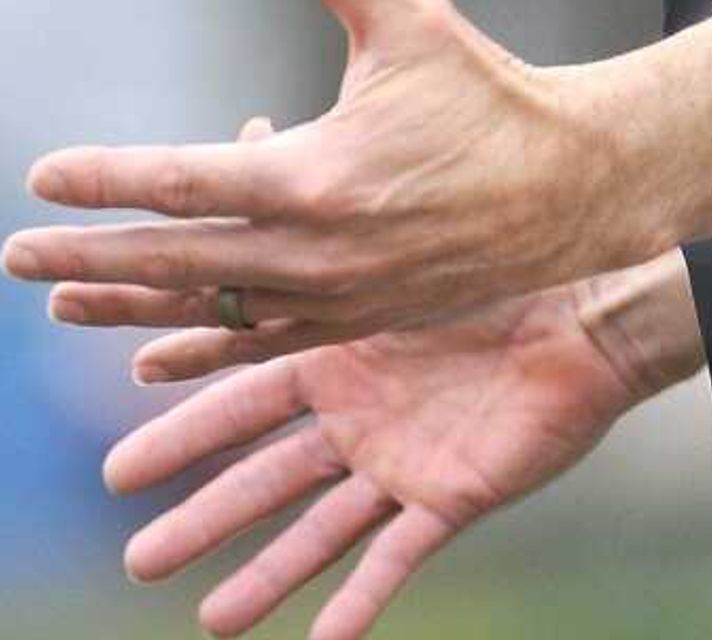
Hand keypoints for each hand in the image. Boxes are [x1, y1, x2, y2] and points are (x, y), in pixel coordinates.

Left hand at [1, 0, 649, 361]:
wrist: (572, 190)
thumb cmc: (490, 96)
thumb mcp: (412, 19)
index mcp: (316, 176)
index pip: (182, 180)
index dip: (105, 179)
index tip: (42, 177)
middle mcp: (313, 251)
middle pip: (173, 261)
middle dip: (86, 259)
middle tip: (12, 257)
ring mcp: (331, 298)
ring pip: (205, 311)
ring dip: (126, 308)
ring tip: (58, 304)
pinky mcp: (354, 322)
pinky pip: (254, 341)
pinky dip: (195, 345)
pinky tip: (147, 352)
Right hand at [106, 241, 701, 639]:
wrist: (592, 298)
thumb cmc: (501, 256)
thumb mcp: (397, 229)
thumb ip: (325, 190)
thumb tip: (258, 121)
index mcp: (341, 357)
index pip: (245, 392)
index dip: (186, 422)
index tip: (119, 457)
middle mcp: (361, 418)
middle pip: (265, 473)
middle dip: (202, 512)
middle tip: (136, 556)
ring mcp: (402, 460)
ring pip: (317, 529)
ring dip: (265, 574)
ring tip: (209, 618)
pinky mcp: (452, 494)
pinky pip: (401, 557)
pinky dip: (362, 605)